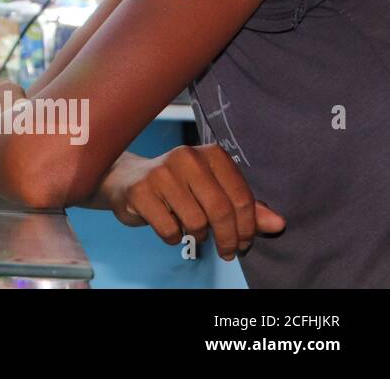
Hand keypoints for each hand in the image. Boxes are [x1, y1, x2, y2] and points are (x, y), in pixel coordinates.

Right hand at [97, 145, 285, 259]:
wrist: (127, 180)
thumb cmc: (179, 187)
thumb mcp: (214, 191)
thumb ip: (245, 207)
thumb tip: (278, 224)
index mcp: (210, 154)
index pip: (240, 197)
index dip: (248, 227)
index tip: (244, 242)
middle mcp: (186, 157)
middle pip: (220, 210)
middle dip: (228, 238)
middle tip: (228, 251)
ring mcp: (161, 173)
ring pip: (196, 222)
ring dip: (198, 236)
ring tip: (191, 230)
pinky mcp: (140, 191)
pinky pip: (170, 230)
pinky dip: (173, 237)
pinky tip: (169, 226)